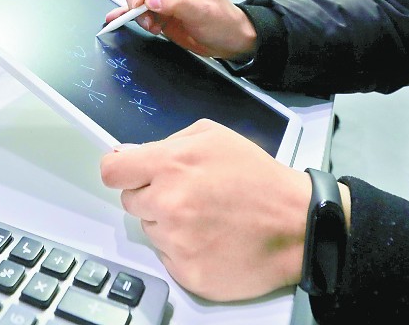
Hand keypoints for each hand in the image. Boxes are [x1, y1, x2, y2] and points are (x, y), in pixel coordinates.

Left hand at [100, 119, 311, 300]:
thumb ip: (168, 142)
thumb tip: (131, 154)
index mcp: (171, 165)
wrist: (296, 225)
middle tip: (187, 194)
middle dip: (152, 195)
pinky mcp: (186, 271)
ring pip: (150, 228)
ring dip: (168, 223)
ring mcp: (176, 241)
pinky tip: (210, 238)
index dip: (120, 170)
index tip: (128, 173)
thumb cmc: (258, 179)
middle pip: (130, 201)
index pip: (112, 170)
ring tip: (206, 217)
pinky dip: (183, 249)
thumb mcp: (214, 137)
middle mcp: (168, 203)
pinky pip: (166, 256)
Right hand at [102, 0, 256, 59]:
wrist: (230, 42)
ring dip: (137, 13)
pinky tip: (116, 19)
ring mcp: (165, 0)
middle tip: (146, 18)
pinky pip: (140, 12)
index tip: (139, 3)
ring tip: (152, 27)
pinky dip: (128, 15)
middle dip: (137, 1)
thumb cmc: (224, 23)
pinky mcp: (161, 15)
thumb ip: (177, 4)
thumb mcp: (203, 13)